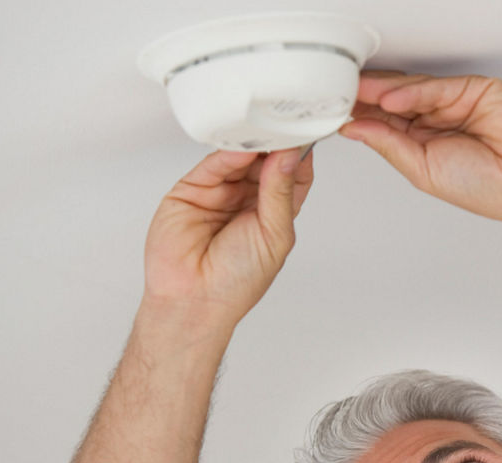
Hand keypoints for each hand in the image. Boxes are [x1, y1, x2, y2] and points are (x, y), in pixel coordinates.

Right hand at [141, 146, 314, 328]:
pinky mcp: (192, 190)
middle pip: (266, 161)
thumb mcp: (274, 234)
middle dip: (277, 144)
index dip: (300, 154)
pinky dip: (227, 154)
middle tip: (287, 123)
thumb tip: (289, 156)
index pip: (292, 174)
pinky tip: (243, 147)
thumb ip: (280, 193)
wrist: (194, 300)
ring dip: (254, 145)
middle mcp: (247, 200)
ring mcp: (220, 193)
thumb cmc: (238, 281)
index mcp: (274, 213)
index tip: (309, 134)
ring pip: (239, 159)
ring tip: (267, 130)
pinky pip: (212, 165)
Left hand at [339, 71, 501, 222]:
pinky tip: (391, 100)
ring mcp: (455, 103)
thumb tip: (355, 129)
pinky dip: (413, 92)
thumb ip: (389, 144)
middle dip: (366, 98)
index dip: (360, 116)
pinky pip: (437, 86)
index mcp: (424, 142)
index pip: (385, 123)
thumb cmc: (488, 187)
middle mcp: (437, 120)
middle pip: (395, 101)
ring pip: (413, 90)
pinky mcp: (474, 89)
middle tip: (338, 96)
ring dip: (383, 92)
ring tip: (358, 94)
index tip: (334, 112)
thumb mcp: (422, 171)